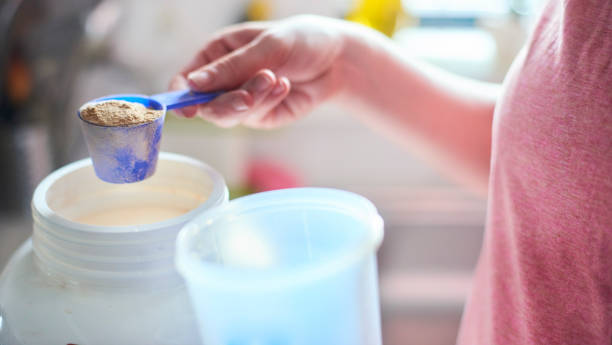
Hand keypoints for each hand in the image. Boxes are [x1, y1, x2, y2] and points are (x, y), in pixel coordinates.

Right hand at [169, 15, 346, 127]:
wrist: (336, 60)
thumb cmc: (300, 40)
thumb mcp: (266, 46)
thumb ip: (231, 67)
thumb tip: (193, 84)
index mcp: (216, 53)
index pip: (185, 79)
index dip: (180, 96)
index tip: (185, 109)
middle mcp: (224, 79)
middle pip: (206, 105)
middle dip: (227, 101)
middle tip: (248, 95)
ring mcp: (241, 99)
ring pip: (229, 115)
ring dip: (252, 99)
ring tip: (275, 79)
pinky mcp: (260, 115)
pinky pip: (255, 116)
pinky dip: (270, 101)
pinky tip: (285, 85)